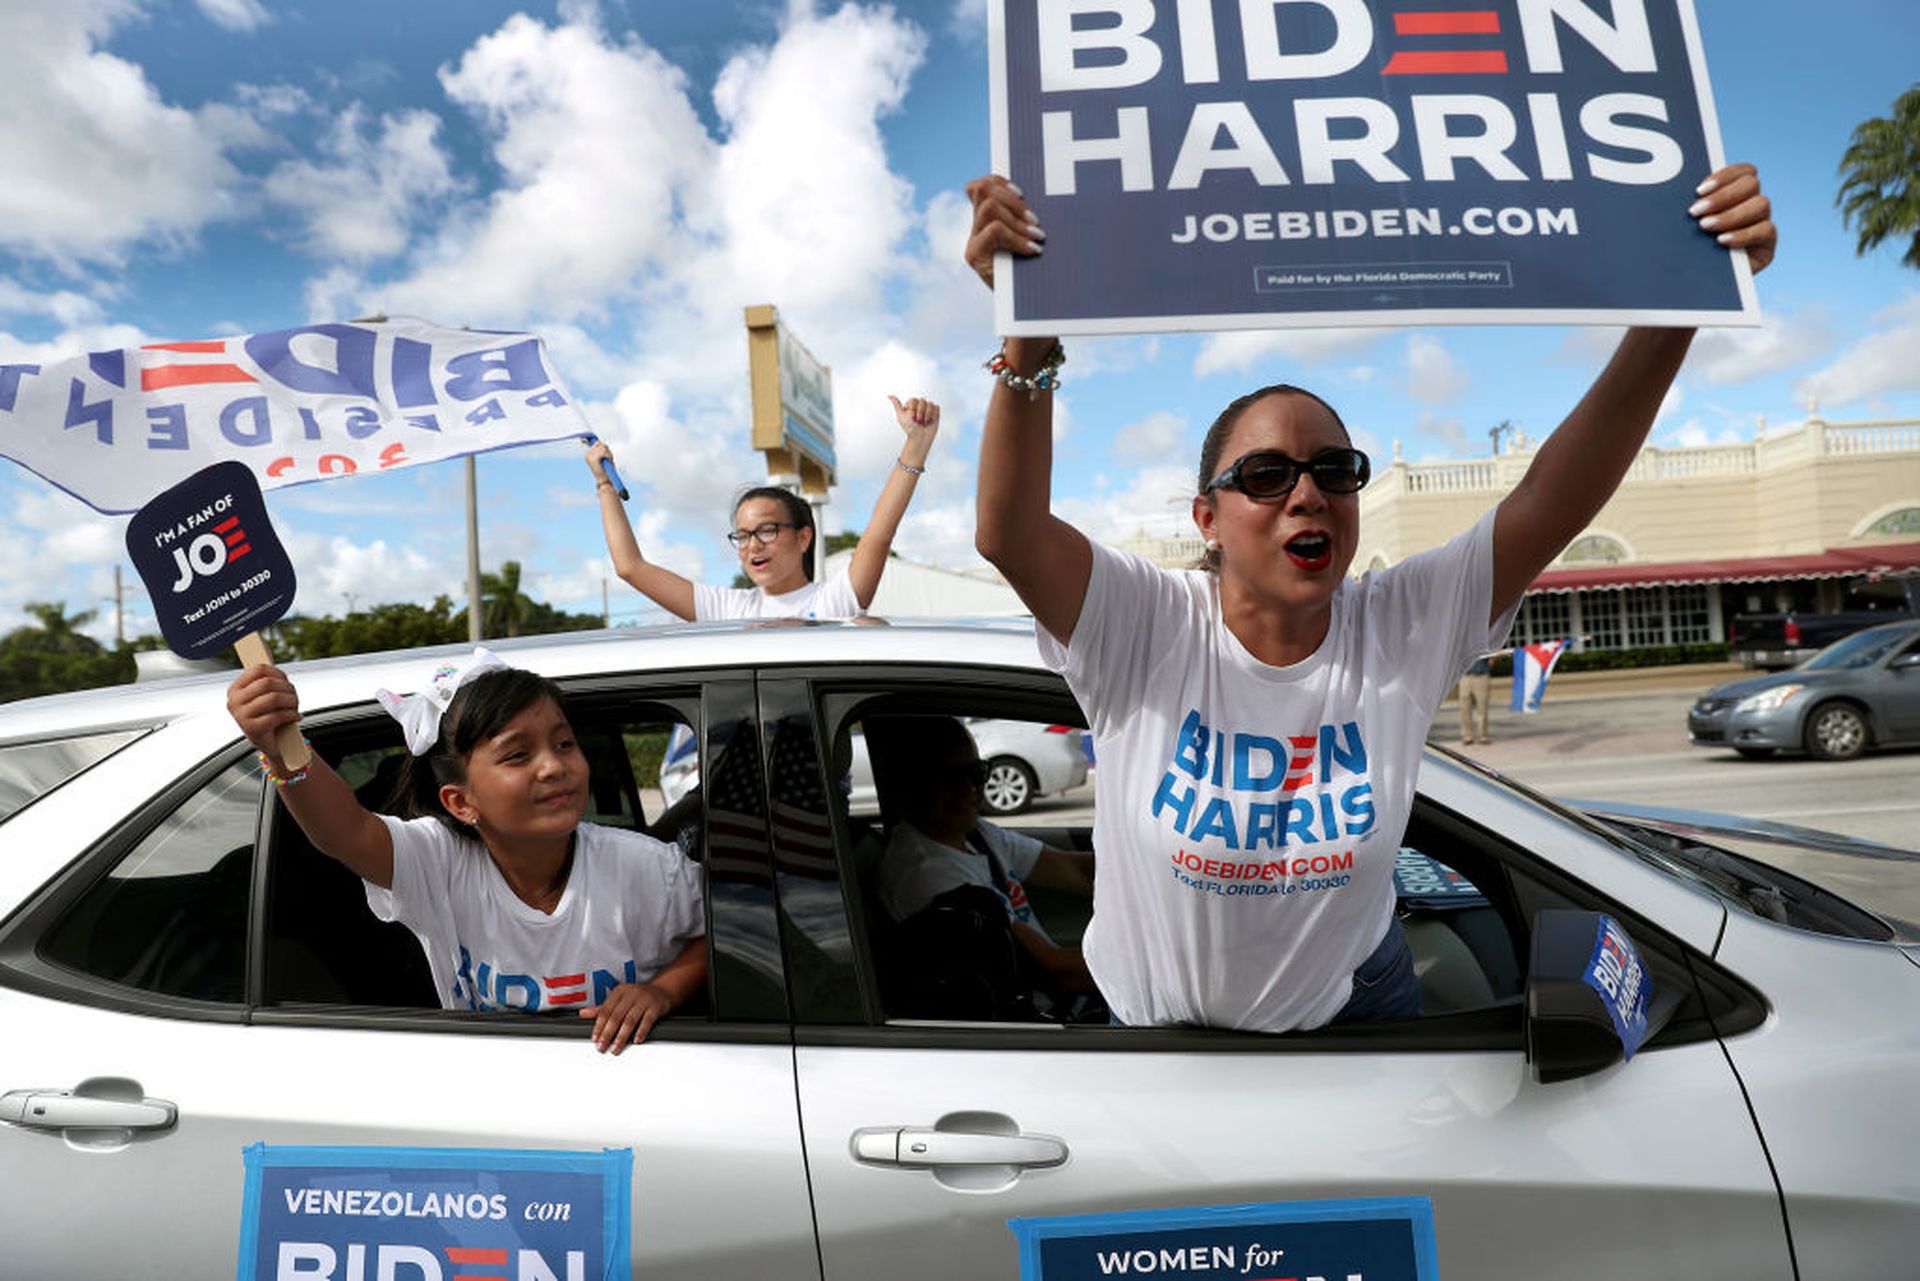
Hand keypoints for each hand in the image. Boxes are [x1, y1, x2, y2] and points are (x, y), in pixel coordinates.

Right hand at [227, 665, 298, 762]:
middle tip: (294, 697)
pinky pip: (278, 715)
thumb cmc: (270, 716)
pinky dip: (292, 715)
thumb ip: (265, 676)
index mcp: (235, 689)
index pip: (259, 669)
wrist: (272, 743)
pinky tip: (295, 717)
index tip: (286, 682)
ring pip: (274, 698)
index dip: (278, 673)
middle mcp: (234, 701)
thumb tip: (264, 645)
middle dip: (288, 689)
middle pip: (268, 683)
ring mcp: (241, 716)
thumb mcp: (265, 695)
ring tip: (295, 707)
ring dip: (292, 701)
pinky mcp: (252, 729)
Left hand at [582, 980, 672, 1053]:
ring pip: (630, 1020)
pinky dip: (641, 1031)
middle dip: (607, 1034)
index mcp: (619, 992)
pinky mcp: (655, 1006)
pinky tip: (636, 1040)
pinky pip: (647, 1020)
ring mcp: (644, 999)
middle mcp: (631, 994)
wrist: (661, 992)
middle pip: (616, 1016)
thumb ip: (602, 1008)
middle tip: (602, 1047)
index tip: (595, 1039)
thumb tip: (583, 1013)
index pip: (605, 1010)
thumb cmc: (637, 998)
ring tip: (615, 1048)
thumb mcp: (619, 999)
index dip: (599, 1026)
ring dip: (621, 1037)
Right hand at [584, 440, 613, 484]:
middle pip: (600, 443)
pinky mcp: (593, 459)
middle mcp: (587, 454)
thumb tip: (598, 442)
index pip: (596, 443)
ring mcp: (589, 456)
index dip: (601, 444)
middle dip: (607, 450)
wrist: (605, 481)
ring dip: (608, 454)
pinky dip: (608, 456)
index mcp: (588, 454)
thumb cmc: (606, 470)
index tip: (603, 449)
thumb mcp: (604, 458)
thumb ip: (602, 450)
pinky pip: (604, 452)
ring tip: (608, 461)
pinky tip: (607, 461)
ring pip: (603, 447)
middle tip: (608, 459)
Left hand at [888, 395, 939, 464]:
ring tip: (924, 422)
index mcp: (911, 405)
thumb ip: (897, 405)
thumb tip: (889, 395)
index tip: (911, 418)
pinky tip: (930, 421)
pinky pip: (936, 407)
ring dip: (927, 415)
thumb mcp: (901, 416)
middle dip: (920, 412)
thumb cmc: (910, 428)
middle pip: (922, 401)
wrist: (920, 438)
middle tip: (918, 421)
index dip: (913, 409)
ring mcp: (928, 408)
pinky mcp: (935, 412)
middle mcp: (920, 405)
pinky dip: (933, 415)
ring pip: (930, 404)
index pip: (913, 400)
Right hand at [964, 174, 1043, 288]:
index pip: (981, 186)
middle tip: (1036, 220)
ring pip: (989, 207)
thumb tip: (1048, 195)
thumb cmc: (1037, 273)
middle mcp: (975, 228)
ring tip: (1038, 235)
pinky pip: (994, 230)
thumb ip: (1027, 220)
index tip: (1023, 192)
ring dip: (1018, 219)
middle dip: (1013, 200)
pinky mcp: (974, 256)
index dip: (999, 181)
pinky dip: (1017, 237)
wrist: (1028, 311)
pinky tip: (1033, 249)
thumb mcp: (1032, 240)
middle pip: (983, 189)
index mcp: (987, 220)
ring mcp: (972, 241)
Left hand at [1692, 162, 1773, 274]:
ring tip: (1705, 226)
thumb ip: (1693, 206)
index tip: (1699, 190)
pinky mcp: (1767, 244)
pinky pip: (1765, 230)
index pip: (1744, 171)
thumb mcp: (1688, 224)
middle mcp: (1753, 203)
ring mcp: (1762, 222)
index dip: (1724, 176)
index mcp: (1737, 191)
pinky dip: (1741, 234)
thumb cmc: (1688, 247)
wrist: (1696, 281)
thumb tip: (1677, 190)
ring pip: (1760, 204)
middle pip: (1751, 184)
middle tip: (1696, 211)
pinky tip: (1721, 240)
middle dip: (1722, 196)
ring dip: (1730, 214)